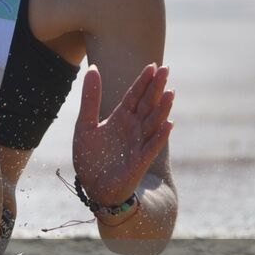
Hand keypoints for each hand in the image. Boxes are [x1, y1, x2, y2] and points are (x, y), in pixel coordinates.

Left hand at [71, 63, 174, 206]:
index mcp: (120, 118)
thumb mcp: (85, 124)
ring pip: (153, 123)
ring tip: (170, 92)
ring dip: (162, 109)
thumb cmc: (91, 158)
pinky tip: (168, 124)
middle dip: (156, 87)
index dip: (143, 81)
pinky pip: (151, 146)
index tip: (152, 66)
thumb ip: (90, 98)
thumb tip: (92, 68)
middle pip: (147, 104)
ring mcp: (138, 143)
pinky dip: (159, 136)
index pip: (134, 95)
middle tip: (166, 69)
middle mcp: (133, 128)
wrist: (94, 187)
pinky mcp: (140, 161)